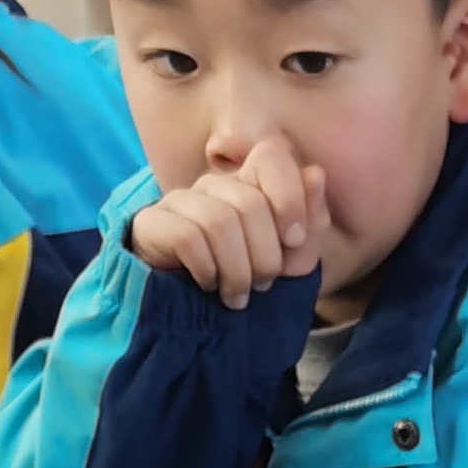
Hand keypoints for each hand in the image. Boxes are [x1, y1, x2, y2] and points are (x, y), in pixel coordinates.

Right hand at [128, 132, 328, 308]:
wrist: (193, 311)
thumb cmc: (248, 278)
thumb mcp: (291, 260)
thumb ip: (311, 221)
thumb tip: (315, 174)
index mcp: (250, 183)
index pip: (272, 156)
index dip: (290, 197)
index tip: (294, 240)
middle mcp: (214, 184)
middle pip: (250, 203)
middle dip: (265, 257)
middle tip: (262, 285)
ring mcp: (180, 200)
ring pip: (219, 222)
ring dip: (237, 271)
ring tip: (236, 295)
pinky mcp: (152, 222)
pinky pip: (188, 236)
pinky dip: (206, 269)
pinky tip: (208, 284)